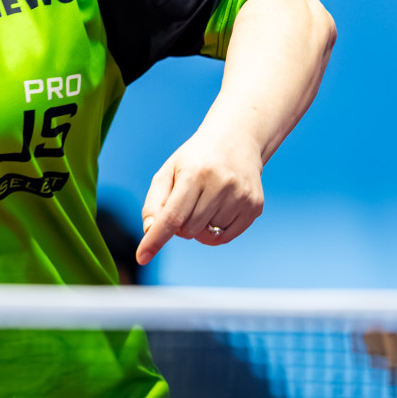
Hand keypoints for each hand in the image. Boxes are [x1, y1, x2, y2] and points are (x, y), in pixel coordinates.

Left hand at [136, 129, 263, 265]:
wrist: (236, 140)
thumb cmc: (195, 159)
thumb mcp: (169, 172)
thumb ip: (154, 202)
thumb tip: (150, 231)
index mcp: (194, 173)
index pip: (172, 216)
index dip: (156, 239)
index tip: (141, 257)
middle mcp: (221, 184)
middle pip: (188, 229)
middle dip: (180, 224)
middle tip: (186, 202)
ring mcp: (241, 196)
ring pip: (207, 235)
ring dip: (199, 226)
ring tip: (204, 200)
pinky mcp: (254, 206)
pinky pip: (226, 237)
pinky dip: (215, 231)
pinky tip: (217, 210)